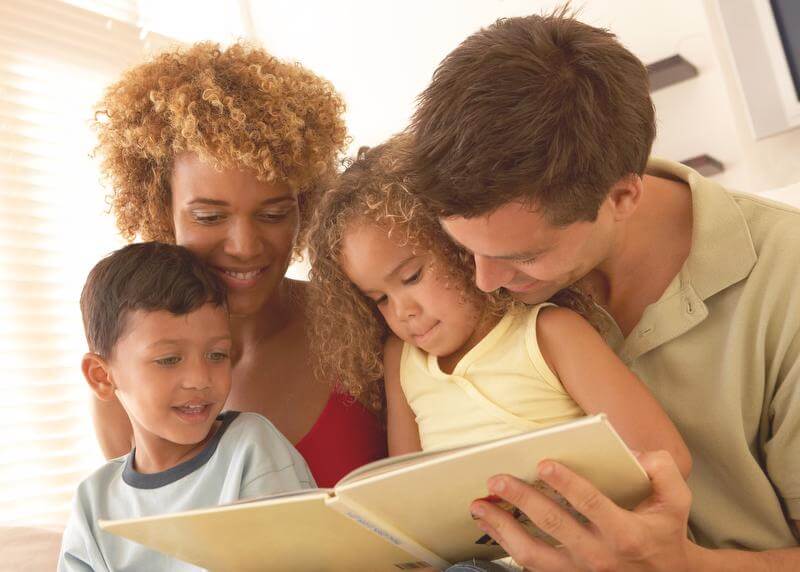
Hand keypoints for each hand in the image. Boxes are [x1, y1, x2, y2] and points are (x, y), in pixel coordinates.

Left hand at [469, 451, 691, 570]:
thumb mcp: (676, 499)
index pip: (591, 504)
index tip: (543, 464)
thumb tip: (633, 452)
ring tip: (479, 505)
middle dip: (521, 499)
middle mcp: (600, 556)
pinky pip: (530, 565)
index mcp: (626, 533)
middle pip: (553, 525)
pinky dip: (505, 543)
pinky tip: (489, 524)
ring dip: (502, 527)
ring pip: (532, 553)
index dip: (567, 484)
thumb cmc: (665, 531)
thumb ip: (662, 469)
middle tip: (497, 479)